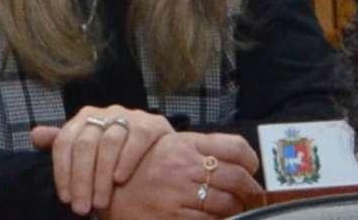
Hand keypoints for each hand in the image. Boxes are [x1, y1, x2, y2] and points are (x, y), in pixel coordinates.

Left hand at [31, 105, 172, 214]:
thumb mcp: (87, 149)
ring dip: (102, 176)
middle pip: (86, 144)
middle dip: (81, 180)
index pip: (65, 142)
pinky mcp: (151, 123)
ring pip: (109, 143)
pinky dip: (126, 160)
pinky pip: (136, 138)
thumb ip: (62, 143)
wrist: (157, 149)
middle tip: (82, 208)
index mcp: (84, 118)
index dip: (62, 172)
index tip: (65, 199)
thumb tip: (34, 135)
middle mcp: (104, 113)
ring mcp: (128, 116)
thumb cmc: (114, 153)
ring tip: (101, 203)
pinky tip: (120, 180)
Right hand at [101, 132, 261, 219]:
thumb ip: (196, 149)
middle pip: (236, 177)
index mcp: (184, 144)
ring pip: (226, 203)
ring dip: (236, 209)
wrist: (106, 190)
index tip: (252, 169)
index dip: (250, 160)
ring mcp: (179, 191)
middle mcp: (183, 165)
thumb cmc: (138, 169)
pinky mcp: (174, 216)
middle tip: (252, 196)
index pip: (233, 146)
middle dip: (250, 190)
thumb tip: (236, 160)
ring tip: (235, 210)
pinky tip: (216, 219)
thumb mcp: (165, 148)